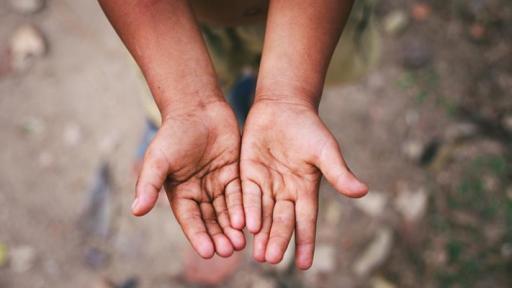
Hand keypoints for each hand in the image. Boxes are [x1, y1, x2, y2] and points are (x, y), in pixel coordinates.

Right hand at [132, 100, 244, 257]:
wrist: (197, 108)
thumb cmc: (173, 133)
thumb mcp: (159, 159)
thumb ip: (149, 184)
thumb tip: (136, 211)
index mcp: (181, 193)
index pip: (191, 220)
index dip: (198, 236)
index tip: (207, 251)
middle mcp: (200, 193)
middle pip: (211, 220)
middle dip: (219, 235)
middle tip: (229, 250)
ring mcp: (218, 184)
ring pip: (228, 210)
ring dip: (233, 227)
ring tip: (240, 243)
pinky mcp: (234, 173)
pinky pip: (240, 193)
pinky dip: (244, 207)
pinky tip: (250, 221)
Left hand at [240, 99, 367, 268]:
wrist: (283, 106)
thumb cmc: (309, 128)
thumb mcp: (325, 150)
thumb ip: (338, 173)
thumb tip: (362, 192)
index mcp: (305, 190)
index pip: (306, 221)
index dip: (305, 242)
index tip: (304, 265)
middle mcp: (285, 192)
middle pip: (281, 221)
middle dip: (278, 241)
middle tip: (272, 260)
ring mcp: (266, 184)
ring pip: (262, 214)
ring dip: (260, 233)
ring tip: (258, 254)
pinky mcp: (248, 173)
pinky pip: (247, 195)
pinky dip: (246, 209)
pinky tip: (243, 225)